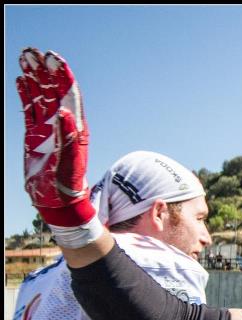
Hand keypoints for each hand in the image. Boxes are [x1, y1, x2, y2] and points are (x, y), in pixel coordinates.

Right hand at [18, 47, 94, 226]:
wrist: (59, 201)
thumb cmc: (68, 186)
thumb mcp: (69, 163)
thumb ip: (67, 138)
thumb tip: (66, 112)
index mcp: (75, 128)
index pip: (69, 96)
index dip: (62, 77)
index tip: (53, 59)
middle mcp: (63, 125)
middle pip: (54, 91)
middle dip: (45, 71)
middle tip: (34, 52)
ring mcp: (48, 128)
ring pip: (40, 96)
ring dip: (34, 77)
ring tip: (26, 57)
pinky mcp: (35, 135)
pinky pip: (30, 108)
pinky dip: (26, 93)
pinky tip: (21, 79)